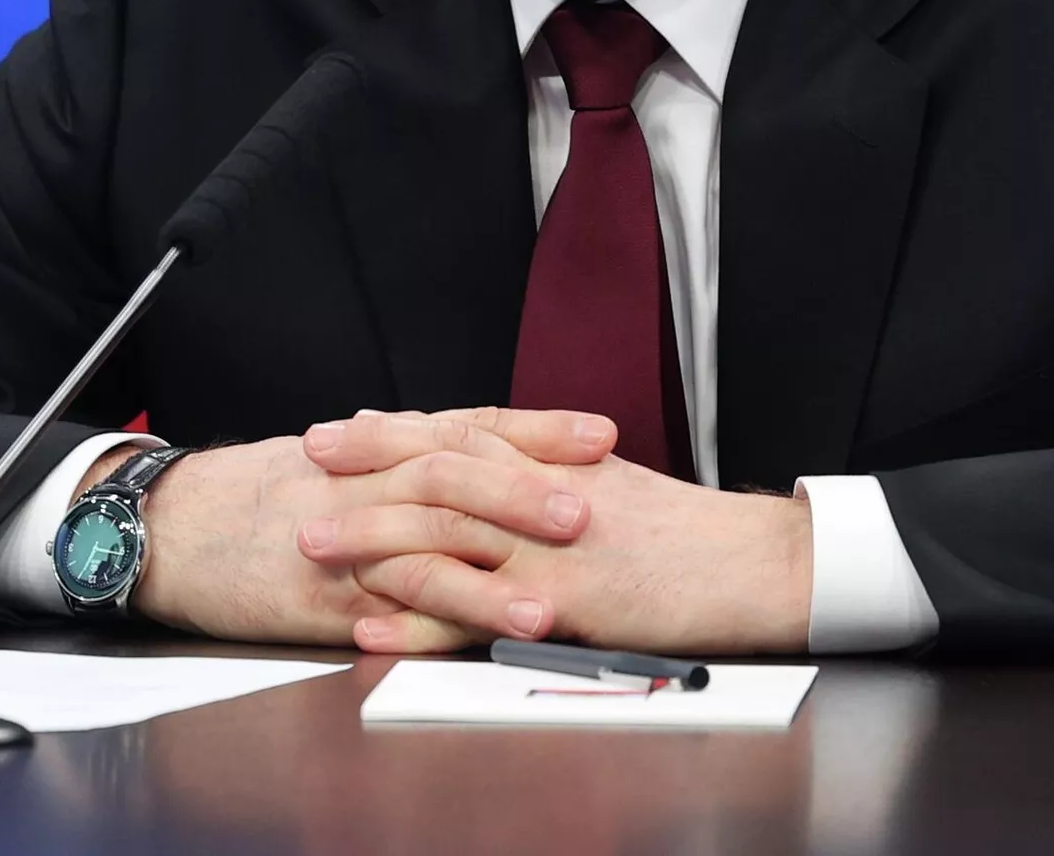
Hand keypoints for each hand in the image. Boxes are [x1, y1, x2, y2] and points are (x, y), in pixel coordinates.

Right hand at [110, 413, 614, 649]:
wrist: (168, 524)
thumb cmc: (253, 494)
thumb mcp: (333, 457)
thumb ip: (400, 452)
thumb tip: (468, 441)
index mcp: (380, 447)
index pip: (472, 425)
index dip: (537, 430)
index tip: (599, 434)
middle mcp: (369, 482)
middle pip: (458, 476)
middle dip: (528, 493)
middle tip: (592, 506)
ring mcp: (346, 539)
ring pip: (426, 544)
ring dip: (494, 574)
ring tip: (552, 600)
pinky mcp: (321, 595)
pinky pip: (383, 606)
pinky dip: (429, 621)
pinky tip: (471, 639)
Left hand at [297, 409, 812, 654]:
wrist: (747, 563)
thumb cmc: (684, 532)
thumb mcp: (611, 485)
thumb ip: (550, 475)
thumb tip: (498, 471)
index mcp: (555, 460)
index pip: (461, 430)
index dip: (397, 428)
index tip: (344, 426)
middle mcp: (544, 493)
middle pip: (439, 467)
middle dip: (366, 466)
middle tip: (306, 463)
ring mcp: (549, 548)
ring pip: (445, 532)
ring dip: (371, 537)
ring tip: (311, 542)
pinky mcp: (561, 604)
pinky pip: (474, 613)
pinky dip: (417, 622)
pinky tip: (372, 628)